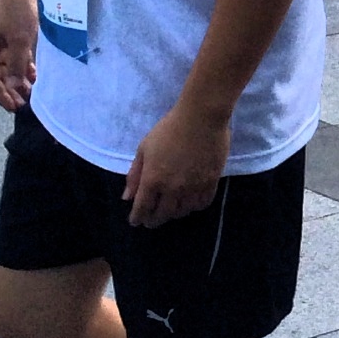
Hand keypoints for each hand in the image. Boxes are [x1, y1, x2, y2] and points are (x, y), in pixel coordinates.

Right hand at [0, 0, 37, 111]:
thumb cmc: (19, 12)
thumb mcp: (19, 39)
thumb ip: (18, 63)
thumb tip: (15, 86)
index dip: (2, 95)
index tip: (13, 108)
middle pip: (1, 76)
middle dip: (12, 92)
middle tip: (24, 106)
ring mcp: (6, 45)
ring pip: (12, 70)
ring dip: (20, 82)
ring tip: (32, 96)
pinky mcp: (18, 39)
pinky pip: (20, 60)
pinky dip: (27, 70)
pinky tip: (36, 78)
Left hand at [124, 102, 230, 227]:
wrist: (202, 117)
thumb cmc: (169, 128)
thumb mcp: (144, 148)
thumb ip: (135, 174)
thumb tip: (127, 197)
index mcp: (152, 180)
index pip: (142, 209)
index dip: (137, 218)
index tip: (136, 220)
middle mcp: (172, 188)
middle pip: (162, 215)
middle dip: (154, 220)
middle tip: (152, 220)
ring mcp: (193, 186)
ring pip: (183, 212)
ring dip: (174, 213)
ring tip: (171, 210)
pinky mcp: (211, 181)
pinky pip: (202, 203)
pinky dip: (194, 206)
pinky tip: (191, 202)